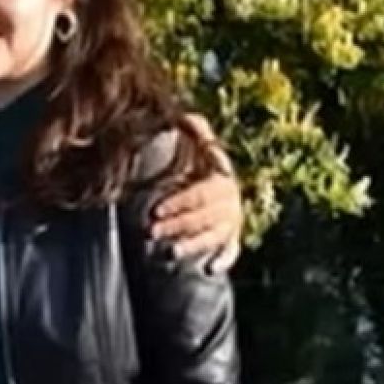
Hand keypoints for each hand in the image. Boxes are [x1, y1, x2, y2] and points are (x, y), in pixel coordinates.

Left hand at [150, 114, 242, 272]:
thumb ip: (195, 129)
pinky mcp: (232, 237)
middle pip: (204, 218)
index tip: (155, 209)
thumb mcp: (200, 144)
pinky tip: (209, 268)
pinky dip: (224, 259)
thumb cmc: (203, 163)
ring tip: (169, 253)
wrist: (219, 183)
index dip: (179, 202)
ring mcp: (233, 221)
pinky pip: (232, 250)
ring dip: (192, 245)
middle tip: (151, 232)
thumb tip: (185, 115)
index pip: (200, 193)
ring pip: (214, 236)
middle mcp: (230, 202)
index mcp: (222, 179)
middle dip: (178, 225)